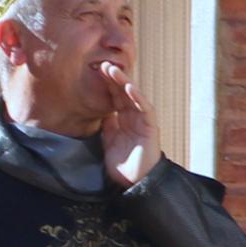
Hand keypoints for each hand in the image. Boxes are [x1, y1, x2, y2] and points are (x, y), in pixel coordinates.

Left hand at [97, 67, 161, 190]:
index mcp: (122, 119)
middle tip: (102, 64)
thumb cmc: (122, 164)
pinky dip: (138, 97)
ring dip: (124, 82)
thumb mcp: (107, 140)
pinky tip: (129, 87)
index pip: (114, 97)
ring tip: (113, 70)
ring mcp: (142, 121)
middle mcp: (133, 117)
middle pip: (123, 93)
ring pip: (134, 96)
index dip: (106, 84)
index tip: (94, 71)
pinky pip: (145, 108)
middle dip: (113, 78)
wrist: (134, 182)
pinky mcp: (150, 127)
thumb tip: (98, 110)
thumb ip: (105, 124)